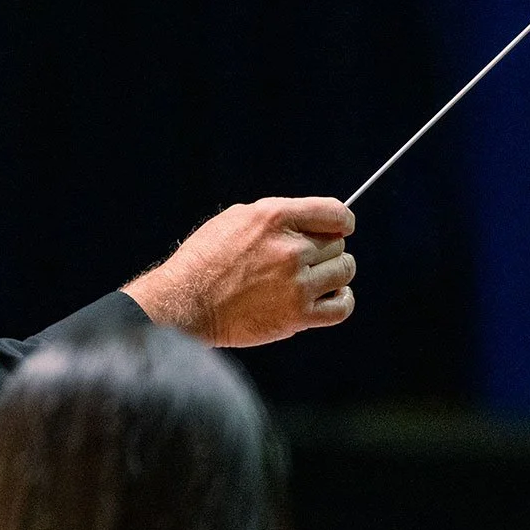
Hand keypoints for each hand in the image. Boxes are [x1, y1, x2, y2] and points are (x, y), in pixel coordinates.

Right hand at [123, 197, 355, 346]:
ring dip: (334, 274)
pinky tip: (329, 297)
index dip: (342, 221)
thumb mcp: (236, 219)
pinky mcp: (297, 316)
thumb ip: (277, 217)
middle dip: (326, 249)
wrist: (185, 304)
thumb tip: (311, 222)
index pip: (335, 213)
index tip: (340, 228)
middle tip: (306, 260)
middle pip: (338, 244)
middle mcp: (290, 249)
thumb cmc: (205, 260)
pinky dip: (342, 300)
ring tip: (317, 279)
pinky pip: (341, 306)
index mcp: (274, 218)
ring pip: (344, 271)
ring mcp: (296, 284)